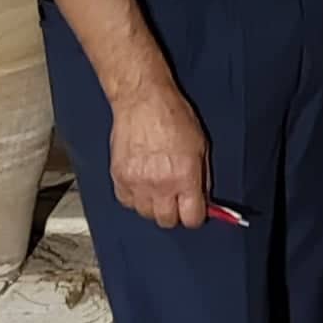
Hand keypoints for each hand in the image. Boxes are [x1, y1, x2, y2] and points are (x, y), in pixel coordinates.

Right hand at [110, 83, 209, 229]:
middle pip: (167, 221)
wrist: (142, 100)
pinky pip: (127, 202)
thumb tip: (204, 198)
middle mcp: (160, 185)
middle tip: (177, 200)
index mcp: (184, 177)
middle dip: (175, 213)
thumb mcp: (200, 145)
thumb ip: (202, 177)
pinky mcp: (119, 178)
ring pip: (146, 214)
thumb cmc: (173, 115)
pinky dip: (135, 198)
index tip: (195, 211)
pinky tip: (142, 183)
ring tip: (159, 188)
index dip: (196, 216)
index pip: (191, 218)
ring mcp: (137, 183)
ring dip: (154, 206)